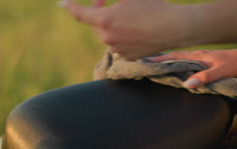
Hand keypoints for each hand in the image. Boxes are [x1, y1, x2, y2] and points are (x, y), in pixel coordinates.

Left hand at [61, 0, 191, 59]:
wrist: (175, 27)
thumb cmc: (153, 6)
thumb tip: (101, 1)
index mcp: (104, 20)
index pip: (80, 14)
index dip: (69, 7)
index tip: (61, 3)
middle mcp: (107, 38)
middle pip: (97, 23)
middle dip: (100, 11)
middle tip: (105, 0)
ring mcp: (117, 49)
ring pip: (109, 34)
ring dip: (114, 24)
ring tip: (132, 16)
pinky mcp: (127, 56)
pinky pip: (119, 44)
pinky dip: (124, 35)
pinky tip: (138, 29)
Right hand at [147, 49, 236, 87]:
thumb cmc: (235, 65)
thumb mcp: (221, 73)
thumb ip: (204, 78)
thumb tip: (186, 83)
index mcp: (196, 57)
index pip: (173, 58)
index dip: (159, 61)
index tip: (145, 62)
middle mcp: (195, 55)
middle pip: (171, 56)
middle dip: (156, 59)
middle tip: (142, 63)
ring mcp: (198, 57)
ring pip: (176, 58)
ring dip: (164, 61)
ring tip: (151, 65)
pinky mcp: (201, 60)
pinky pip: (183, 60)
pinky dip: (173, 62)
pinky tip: (171, 66)